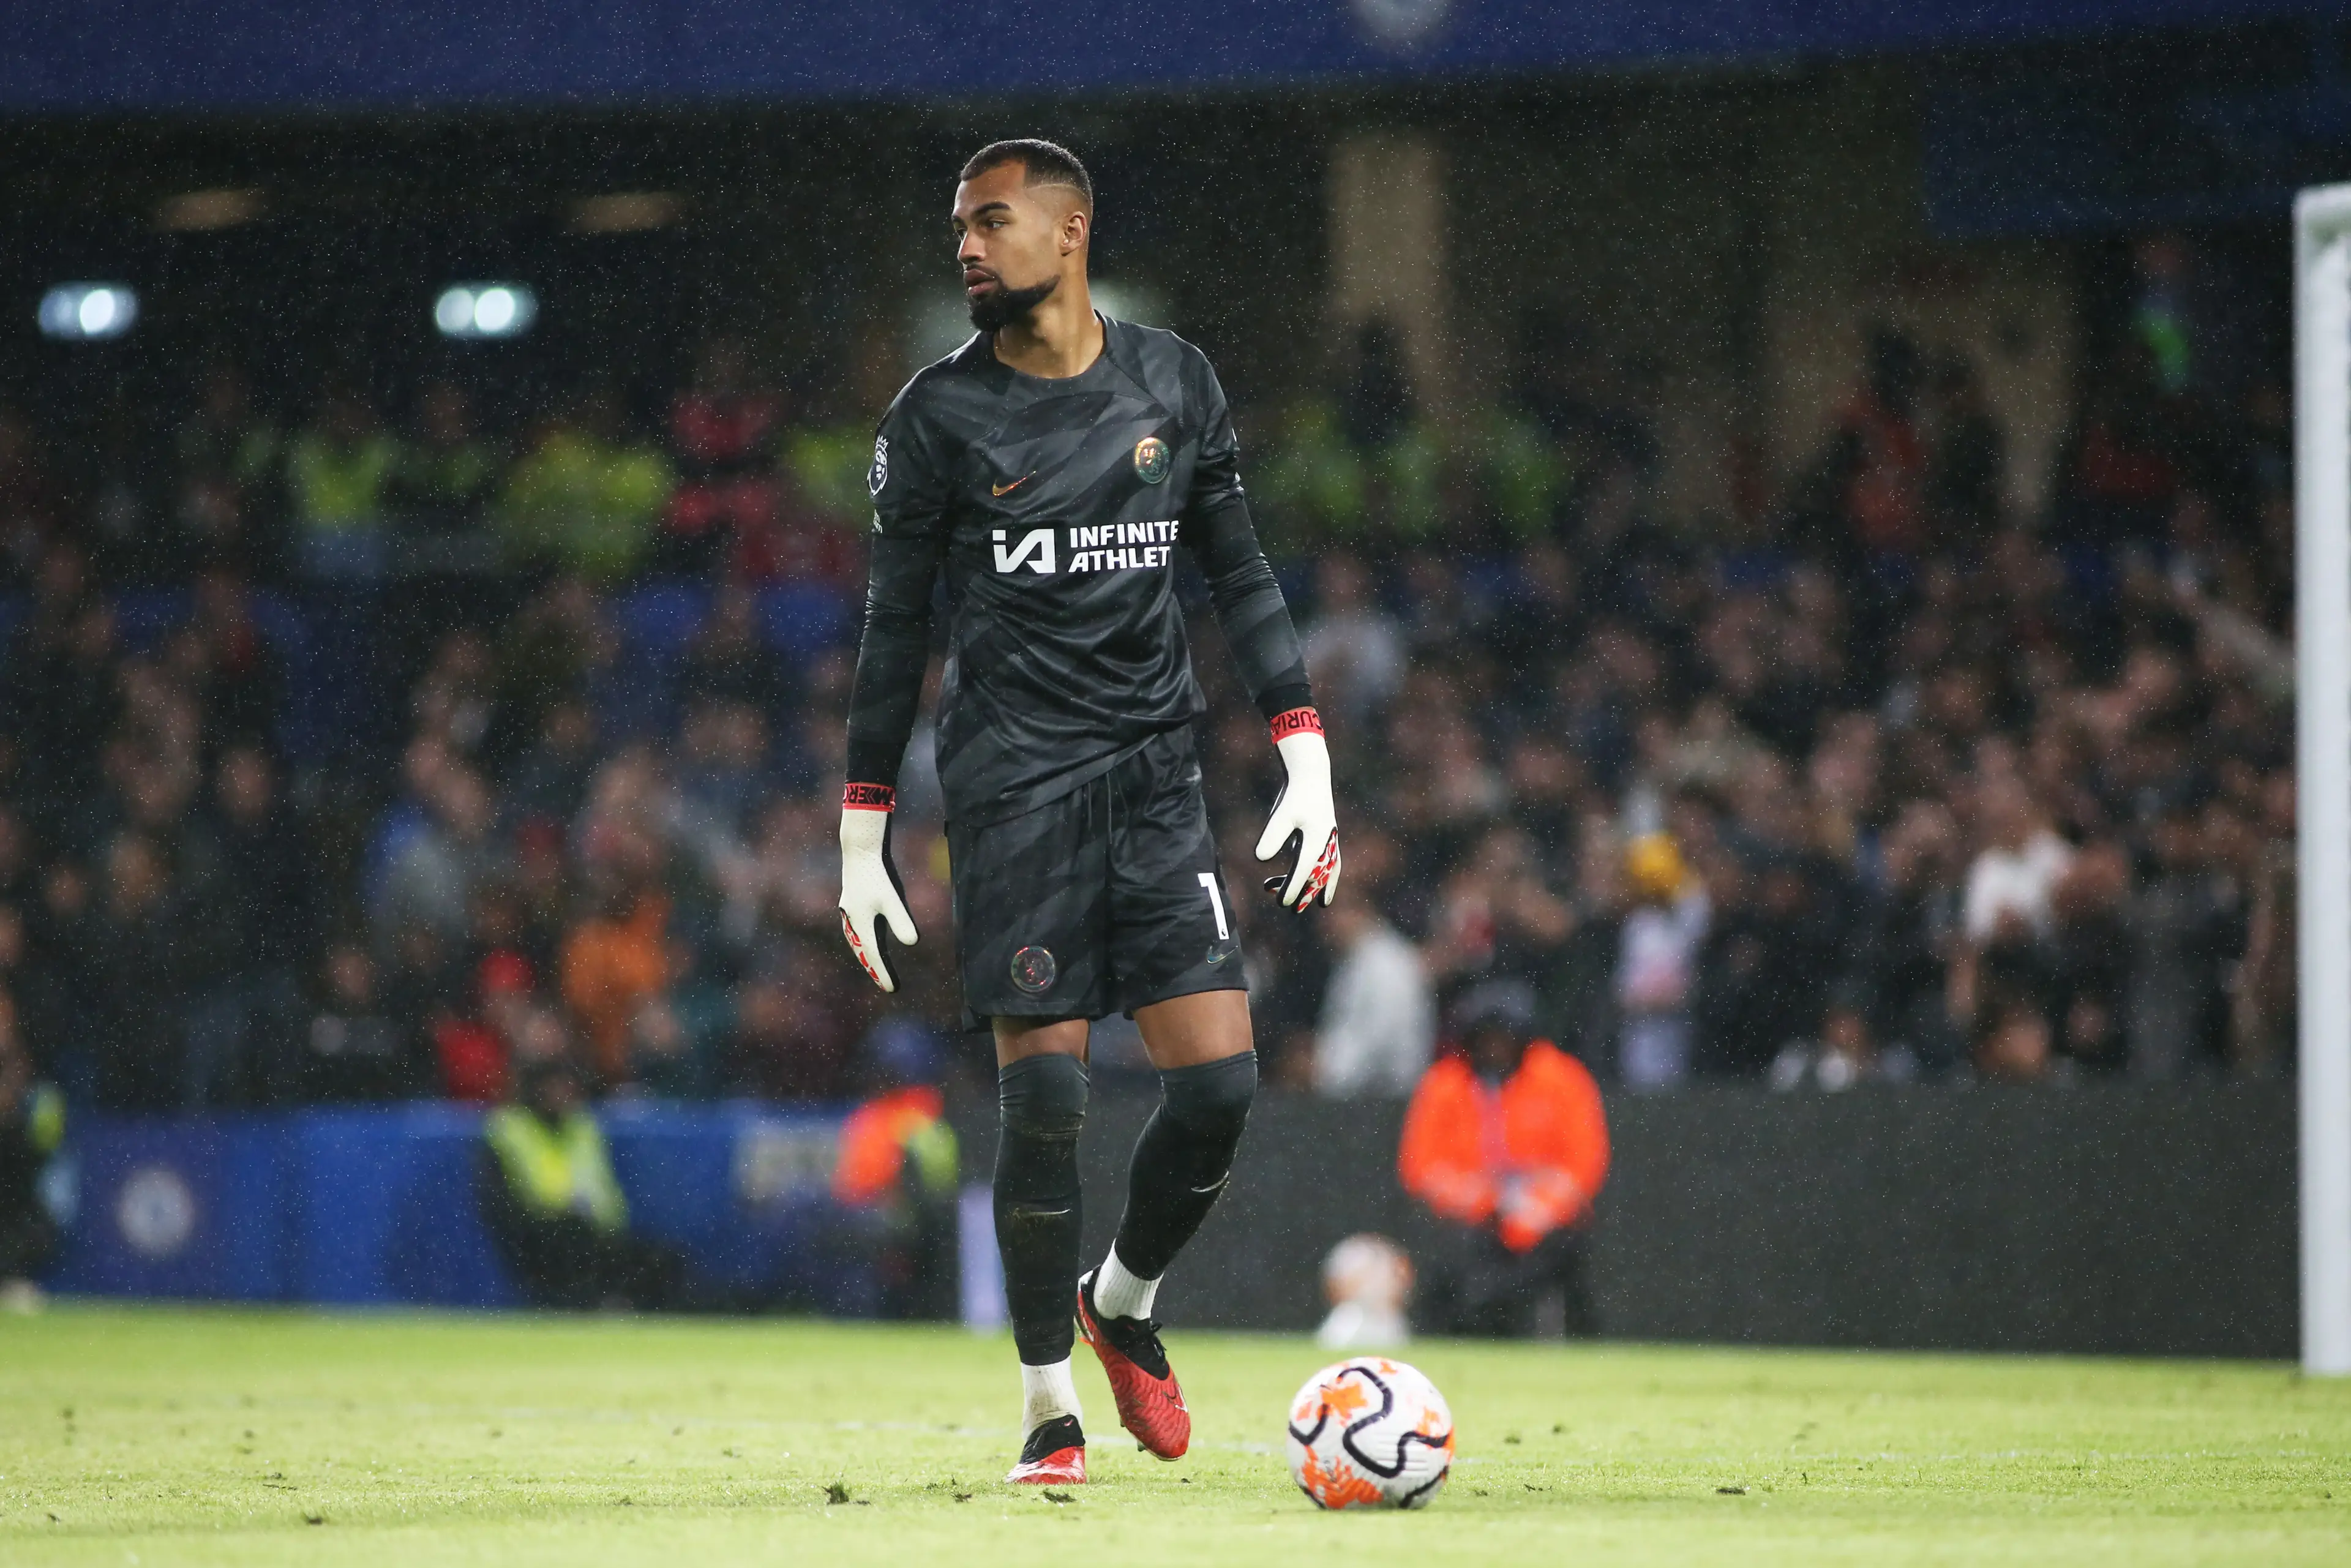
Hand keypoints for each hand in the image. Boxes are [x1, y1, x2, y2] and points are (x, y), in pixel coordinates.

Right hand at [838, 793, 916, 991]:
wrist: (859, 850)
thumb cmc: (877, 874)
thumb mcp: (892, 899)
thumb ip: (901, 921)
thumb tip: (912, 943)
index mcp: (861, 924)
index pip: (874, 956)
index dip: (883, 973)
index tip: (892, 990)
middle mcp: (852, 921)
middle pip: (863, 952)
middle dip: (874, 969)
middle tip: (885, 985)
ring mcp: (849, 912)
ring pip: (857, 942)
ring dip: (866, 956)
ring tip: (875, 968)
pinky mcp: (851, 902)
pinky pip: (856, 931)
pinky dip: (862, 941)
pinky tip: (867, 939)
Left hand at [1256, 714, 1340, 910]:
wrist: (1311, 775)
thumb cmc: (1295, 795)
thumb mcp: (1281, 815)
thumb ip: (1272, 837)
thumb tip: (1261, 859)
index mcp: (1315, 840)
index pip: (1303, 871)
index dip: (1292, 888)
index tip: (1282, 903)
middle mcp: (1325, 843)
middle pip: (1318, 876)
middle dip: (1307, 894)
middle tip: (1293, 911)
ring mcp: (1328, 840)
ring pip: (1325, 871)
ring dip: (1315, 886)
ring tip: (1304, 902)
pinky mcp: (1325, 836)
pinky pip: (1328, 862)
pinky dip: (1322, 875)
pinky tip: (1307, 878)